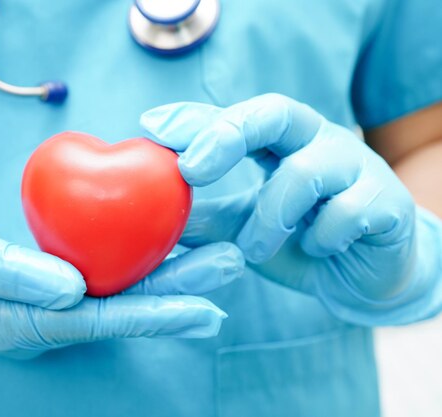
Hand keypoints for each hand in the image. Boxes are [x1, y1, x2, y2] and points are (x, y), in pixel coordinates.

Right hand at [0, 201, 243, 357]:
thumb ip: (12, 275)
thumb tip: (73, 288)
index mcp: (26, 322)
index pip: (101, 319)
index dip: (154, 313)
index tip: (204, 305)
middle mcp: (50, 316)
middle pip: (125, 305)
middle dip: (180, 291)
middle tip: (231, 265)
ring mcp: (54, 298)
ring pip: (124, 288)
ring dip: (173, 274)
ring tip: (222, 256)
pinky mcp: (55, 276)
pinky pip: (107, 268)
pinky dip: (142, 258)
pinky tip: (172, 243)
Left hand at [141, 94, 437, 323]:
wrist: (365, 277)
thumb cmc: (299, 241)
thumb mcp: (243, 228)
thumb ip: (203, 219)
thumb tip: (149, 213)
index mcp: (281, 141)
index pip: (236, 116)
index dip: (195, 119)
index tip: (152, 127)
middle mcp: (317, 141)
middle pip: (276, 112)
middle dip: (227, 135)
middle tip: (191, 170)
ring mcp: (356, 166)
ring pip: (306, 171)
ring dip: (269, 216)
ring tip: (253, 249)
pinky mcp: (386, 201)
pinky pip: (348, 211)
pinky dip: (321, 237)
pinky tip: (317, 249)